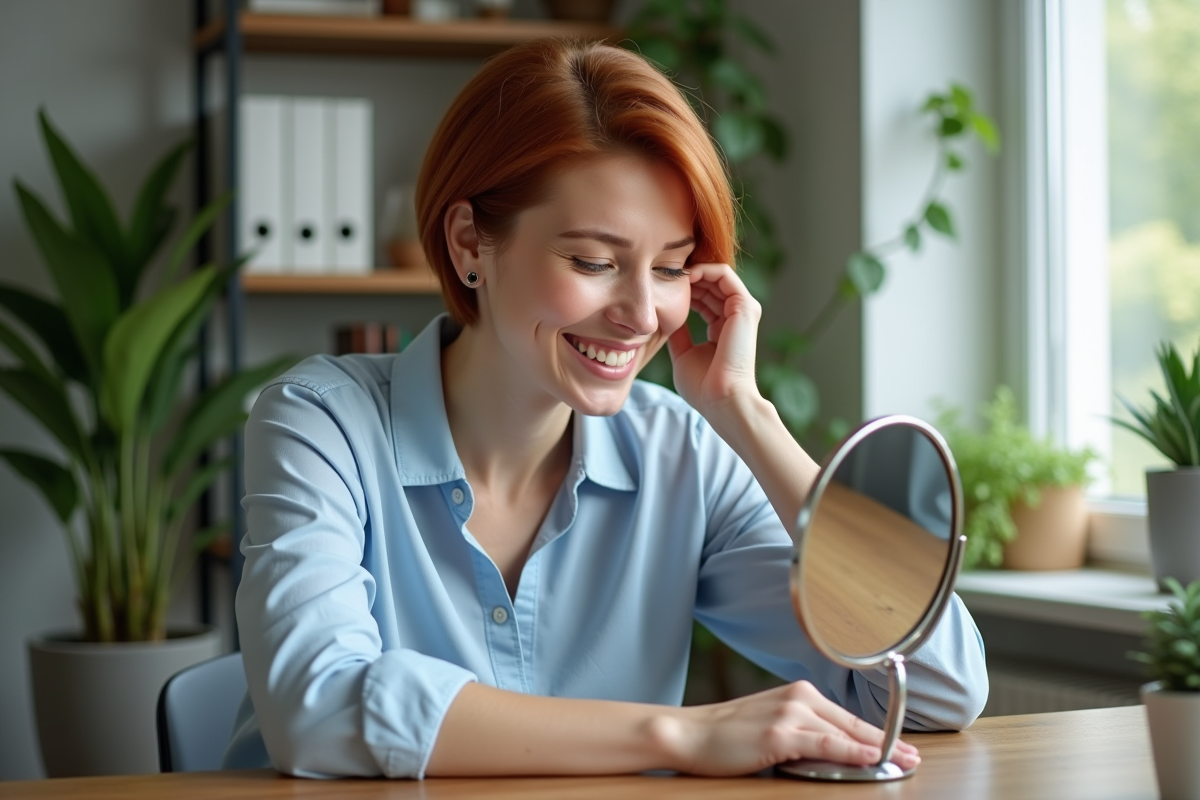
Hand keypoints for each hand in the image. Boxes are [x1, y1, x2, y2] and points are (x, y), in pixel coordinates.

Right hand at [666, 680, 919, 776]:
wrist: (689, 734)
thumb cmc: (725, 736)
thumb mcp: (770, 727)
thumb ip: (802, 734)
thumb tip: (834, 753)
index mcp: (798, 693)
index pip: (847, 716)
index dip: (878, 733)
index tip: (901, 746)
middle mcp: (799, 697)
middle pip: (853, 723)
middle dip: (887, 742)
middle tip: (913, 757)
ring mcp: (791, 714)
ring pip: (846, 734)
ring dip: (878, 751)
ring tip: (902, 764)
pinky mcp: (781, 734)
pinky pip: (828, 745)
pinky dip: (854, 752)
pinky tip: (873, 759)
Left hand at [667, 263, 762, 419]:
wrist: (722, 399)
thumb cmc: (703, 386)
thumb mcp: (684, 354)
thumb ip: (678, 334)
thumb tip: (666, 316)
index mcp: (722, 328)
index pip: (704, 298)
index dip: (682, 290)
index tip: (659, 286)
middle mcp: (735, 317)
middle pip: (709, 284)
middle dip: (686, 277)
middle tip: (661, 274)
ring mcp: (742, 311)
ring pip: (716, 276)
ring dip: (693, 271)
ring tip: (670, 273)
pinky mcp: (745, 306)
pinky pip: (724, 275)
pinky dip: (703, 270)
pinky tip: (684, 275)